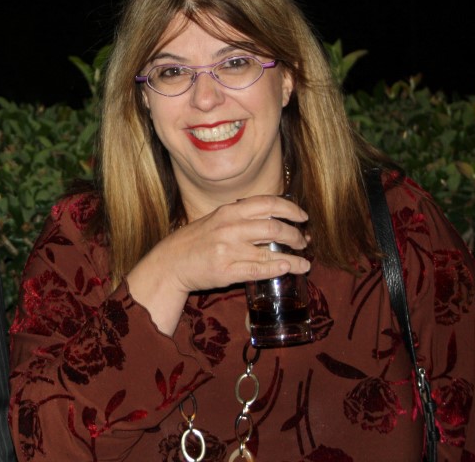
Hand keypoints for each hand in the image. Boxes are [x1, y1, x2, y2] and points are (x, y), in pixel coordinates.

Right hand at [126, 194, 309, 333]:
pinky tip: (287, 268)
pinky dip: (278, 269)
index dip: (290, 208)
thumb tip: (275, 220)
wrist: (171, 263)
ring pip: (271, 251)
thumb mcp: (217, 220)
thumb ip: (241, 218)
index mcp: (228, 211)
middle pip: (274, 227)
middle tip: (302, 242)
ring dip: (293, 258)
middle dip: (295, 235)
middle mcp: (230, 227)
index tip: (302, 217)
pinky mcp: (227, 271)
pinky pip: (259, 269)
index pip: (267, 203)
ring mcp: (228, 249)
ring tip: (304, 263)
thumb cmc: (196, 241)